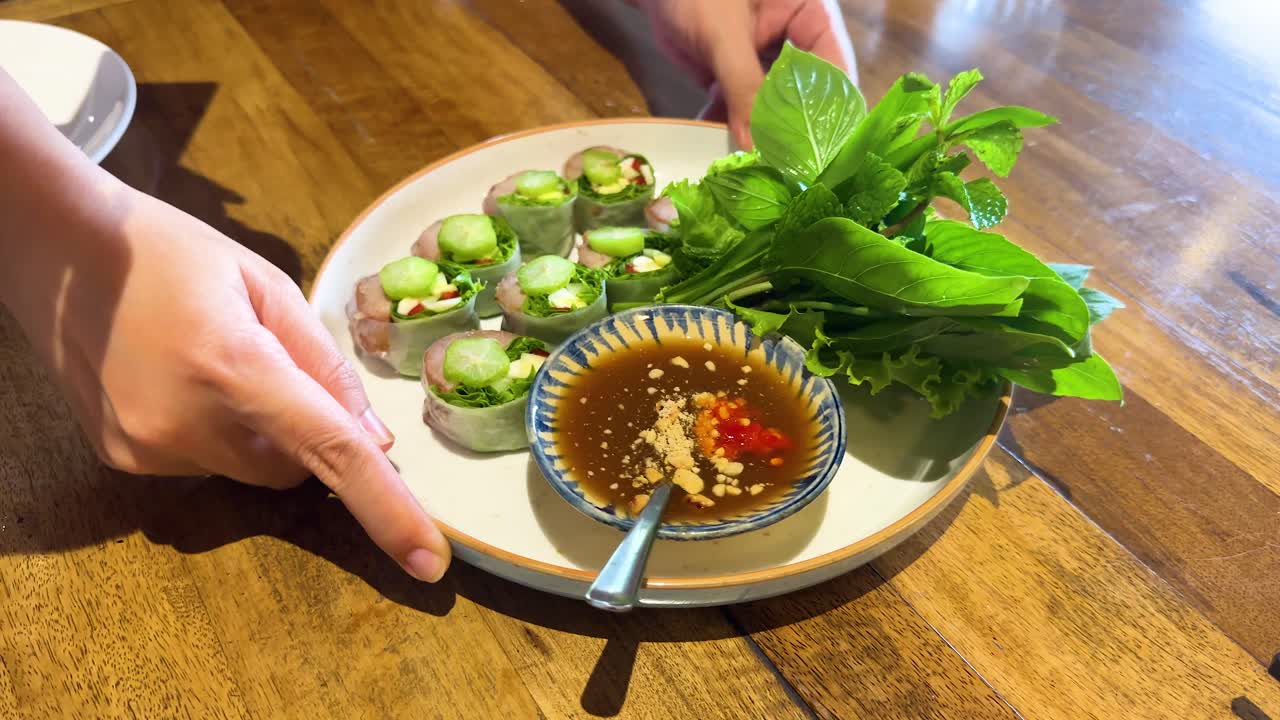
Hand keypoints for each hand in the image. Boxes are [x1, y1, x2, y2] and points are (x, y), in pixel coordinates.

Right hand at [0, 70, 449, 580]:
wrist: (58, 251)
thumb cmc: (174, 254)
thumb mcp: (268, 285)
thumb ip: (326, 367)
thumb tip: (376, 442)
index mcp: (234, 366)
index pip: (331, 452)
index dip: (388, 509)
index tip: (429, 561)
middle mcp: (186, 422)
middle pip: (294, 469)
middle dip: (306, 434)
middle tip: (272, 368)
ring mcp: (146, 449)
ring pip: (251, 472)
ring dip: (259, 435)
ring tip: (213, 363)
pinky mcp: (122, 460)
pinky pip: (204, 467)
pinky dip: (214, 436)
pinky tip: (179, 382)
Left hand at [636, 0, 856, 147]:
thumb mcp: (724, 36)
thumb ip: (743, 87)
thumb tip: (756, 145)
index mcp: (811, 14)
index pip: (834, 69)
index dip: (828, 112)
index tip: (817, 153)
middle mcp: (795, 39)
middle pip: (805, 94)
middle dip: (790, 129)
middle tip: (782, 168)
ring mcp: (765, 59)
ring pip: (772, 106)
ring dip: (757, 133)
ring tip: (750, 166)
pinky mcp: (736, 75)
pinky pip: (740, 106)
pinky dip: (728, 125)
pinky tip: (718, 148)